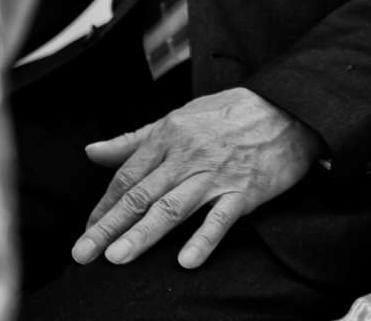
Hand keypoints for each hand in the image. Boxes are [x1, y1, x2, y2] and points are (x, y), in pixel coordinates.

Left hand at [74, 88, 321, 269]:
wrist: (287, 109)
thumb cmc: (230, 113)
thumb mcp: (178, 117)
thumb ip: (134, 139)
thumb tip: (92, 151)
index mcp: (168, 135)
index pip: (127, 176)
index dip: (104, 206)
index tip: (88, 230)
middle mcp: (188, 155)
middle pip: (141, 195)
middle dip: (109, 226)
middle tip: (83, 253)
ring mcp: (216, 175)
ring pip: (172, 207)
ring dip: (143, 234)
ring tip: (117, 257)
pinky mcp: (245, 191)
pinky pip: (220, 218)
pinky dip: (203, 239)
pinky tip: (185, 261)